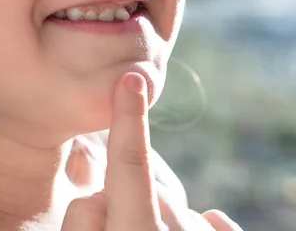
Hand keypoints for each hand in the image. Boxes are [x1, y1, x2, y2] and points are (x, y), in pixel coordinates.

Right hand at [61, 73, 242, 230]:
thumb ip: (83, 218)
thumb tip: (103, 195)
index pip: (129, 166)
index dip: (127, 119)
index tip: (132, 79)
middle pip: (141, 186)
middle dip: (120, 198)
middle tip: (110, 230)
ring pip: (170, 202)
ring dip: (154, 216)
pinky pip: (211, 220)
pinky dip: (200, 225)